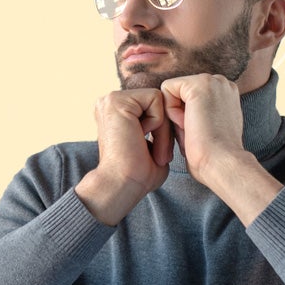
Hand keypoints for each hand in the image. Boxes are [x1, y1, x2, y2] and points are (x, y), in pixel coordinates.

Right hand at [75, 88, 172, 224]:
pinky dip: (158, 122)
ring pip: (157, 100)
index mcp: (116, 112)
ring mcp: (111, 99)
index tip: (158, 154)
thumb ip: (157, 129)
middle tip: (158, 156)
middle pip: (157, 101)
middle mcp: (110, 102)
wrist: (123, 185)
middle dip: (164, 128)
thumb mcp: (151, 145)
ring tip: (153, 151)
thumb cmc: (138, 174)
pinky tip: (142, 139)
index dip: (163, 129)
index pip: (153, 106)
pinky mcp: (117, 101)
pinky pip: (155, 99)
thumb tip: (174, 119)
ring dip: (162, 127)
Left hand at [159, 74, 246, 183]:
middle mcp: (221, 82)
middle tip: (194, 134)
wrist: (222, 163)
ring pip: (173, 91)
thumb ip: (197, 114)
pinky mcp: (198, 84)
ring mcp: (212, 81)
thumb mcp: (207, 128)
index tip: (198, 134)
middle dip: (179, 115)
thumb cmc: (213, 157)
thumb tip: (180, 113)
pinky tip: (186, 124)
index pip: (189, 97)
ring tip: (192, 131)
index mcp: (225, 93)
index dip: (185, 117)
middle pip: (180, 93)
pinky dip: (170, 110)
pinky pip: (167, 89)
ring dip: (175, 115)